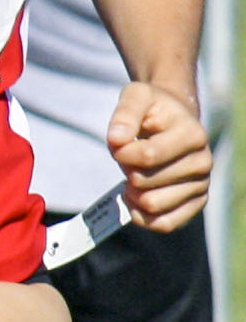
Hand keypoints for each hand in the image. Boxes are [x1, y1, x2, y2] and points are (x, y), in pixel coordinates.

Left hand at [110, 80, 211, 228]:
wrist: (173, 122)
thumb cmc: (151, 110)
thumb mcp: (136, 97)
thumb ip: (125, 114)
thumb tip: (117, 139)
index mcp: (193, 135)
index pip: (146, 157)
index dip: (121, 153)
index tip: (118, 143)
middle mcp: (203, 162)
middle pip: (144, 183)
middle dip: (127, 171)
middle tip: (131, 159)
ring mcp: (201, 185)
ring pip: (152, 205)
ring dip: (132, 193)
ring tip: (135, 175)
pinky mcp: (195, 204)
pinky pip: (164, 224)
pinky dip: (142, 216)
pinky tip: (135, 200)